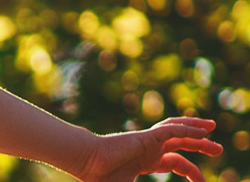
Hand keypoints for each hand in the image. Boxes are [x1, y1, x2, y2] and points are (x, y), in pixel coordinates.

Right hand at [73, 117, 223, 181]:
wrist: (86, 164)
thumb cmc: (99, 178)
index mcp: (146, 162)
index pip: (175, 162)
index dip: (192, 170)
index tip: (202, 181)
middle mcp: (150, 149)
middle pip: (181, 144)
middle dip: (200, 146)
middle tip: (218, 150)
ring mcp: (148, 141)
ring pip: (178, 131)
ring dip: (197, 130)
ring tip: (213, 129)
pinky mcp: (147, 136)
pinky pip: (172, 130)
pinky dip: (188, 128)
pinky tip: (202, 130)